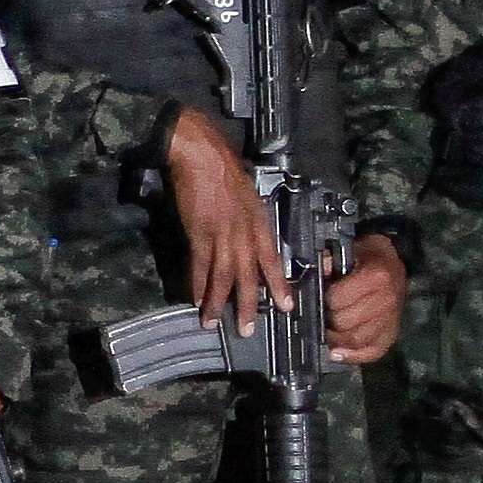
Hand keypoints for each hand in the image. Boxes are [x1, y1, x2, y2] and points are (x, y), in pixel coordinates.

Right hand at [160, 107, 292, 331]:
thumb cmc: (225, 167)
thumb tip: (249, 235)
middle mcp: (245, 232)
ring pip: (224, 277)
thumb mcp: (250, 193)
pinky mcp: (200, 234)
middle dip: (249, 304)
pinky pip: (200, 266)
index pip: (273, 259)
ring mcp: (222, 235)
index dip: (279, 284)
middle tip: (248, 329)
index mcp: (260, 221)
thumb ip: (251, 217)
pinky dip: (197, 285)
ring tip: (214, 323)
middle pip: (249, 275)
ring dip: (218, 302)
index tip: (287, 306)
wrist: (201, 153)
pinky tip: (195, 300)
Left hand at [321, 233, 405, 367]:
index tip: (315, 298)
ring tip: (324, 334)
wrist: (391, 263)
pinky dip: (353, 355)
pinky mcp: (392, 333)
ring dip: (336, 341)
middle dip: (326, 321)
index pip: (338, 299)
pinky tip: (337, 353)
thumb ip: (329, 260)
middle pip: (345, 323)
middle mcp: (387, 300)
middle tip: (317, 317)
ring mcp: (392, 319)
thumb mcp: (349, 249)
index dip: (322, 300)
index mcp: (377, 276)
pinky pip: (372, 352)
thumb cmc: (367, 257)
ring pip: (357, 341)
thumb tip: (315, 271)